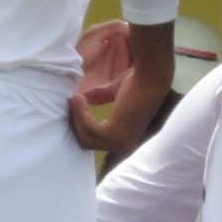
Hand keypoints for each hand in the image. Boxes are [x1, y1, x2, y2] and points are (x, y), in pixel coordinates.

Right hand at [70, 19, 132, 140]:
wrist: (150, 76)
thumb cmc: (137, 81)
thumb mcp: (113, 91)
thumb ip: (99, 97)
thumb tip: (81, 97)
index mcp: (125, 137)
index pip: (94, 140)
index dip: (80, 124)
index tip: (73, 105)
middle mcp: (123, 145)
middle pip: (85, 143)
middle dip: (74, 123)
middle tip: (71, 102)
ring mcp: (120, 142)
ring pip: (84, 138)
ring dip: (76, 117)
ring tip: (75, 97)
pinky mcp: (115, 135)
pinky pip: (87, 129)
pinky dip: (80, 114)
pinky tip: (79, 98)